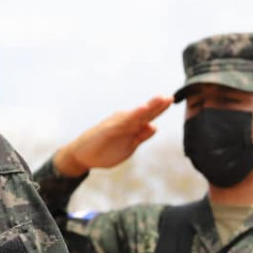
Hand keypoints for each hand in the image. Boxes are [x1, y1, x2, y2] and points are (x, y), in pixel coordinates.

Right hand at [53, 95, 172, 176]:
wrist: (81, 156)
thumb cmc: (104, 151)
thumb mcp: (129, 147)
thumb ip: (141, 137)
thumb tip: (154, 126)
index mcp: (131, 126)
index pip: (148, 116)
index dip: (159, 109)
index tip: (171, 99)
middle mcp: (124, 122)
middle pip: (144, 113)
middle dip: (157, 105)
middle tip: (170, 96)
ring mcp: (117, 125)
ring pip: (136, 115)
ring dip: (148, 107)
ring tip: (160, 99)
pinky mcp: (108, 130)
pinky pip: (123, 123)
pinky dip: (133, 116)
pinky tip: (141, 110)